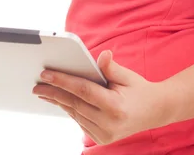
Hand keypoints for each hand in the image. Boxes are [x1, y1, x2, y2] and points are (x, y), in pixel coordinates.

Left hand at [32, 50, 168, 145]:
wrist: (155, 111)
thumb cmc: (139, 89)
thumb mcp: (127, 75)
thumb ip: (110, 67)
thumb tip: (101, 55)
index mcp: (115, 107)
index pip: (83, 91)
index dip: (62, 81)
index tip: (46, 74)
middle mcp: (108, 124)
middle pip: (74, 104)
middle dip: (54, 92)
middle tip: (37, 83)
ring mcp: (105, 134)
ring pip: (75, 114)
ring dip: (59, 101)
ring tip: (44, 90)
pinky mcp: (102, 138)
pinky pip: (80, 121)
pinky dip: (70, 109)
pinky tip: (60, 100)